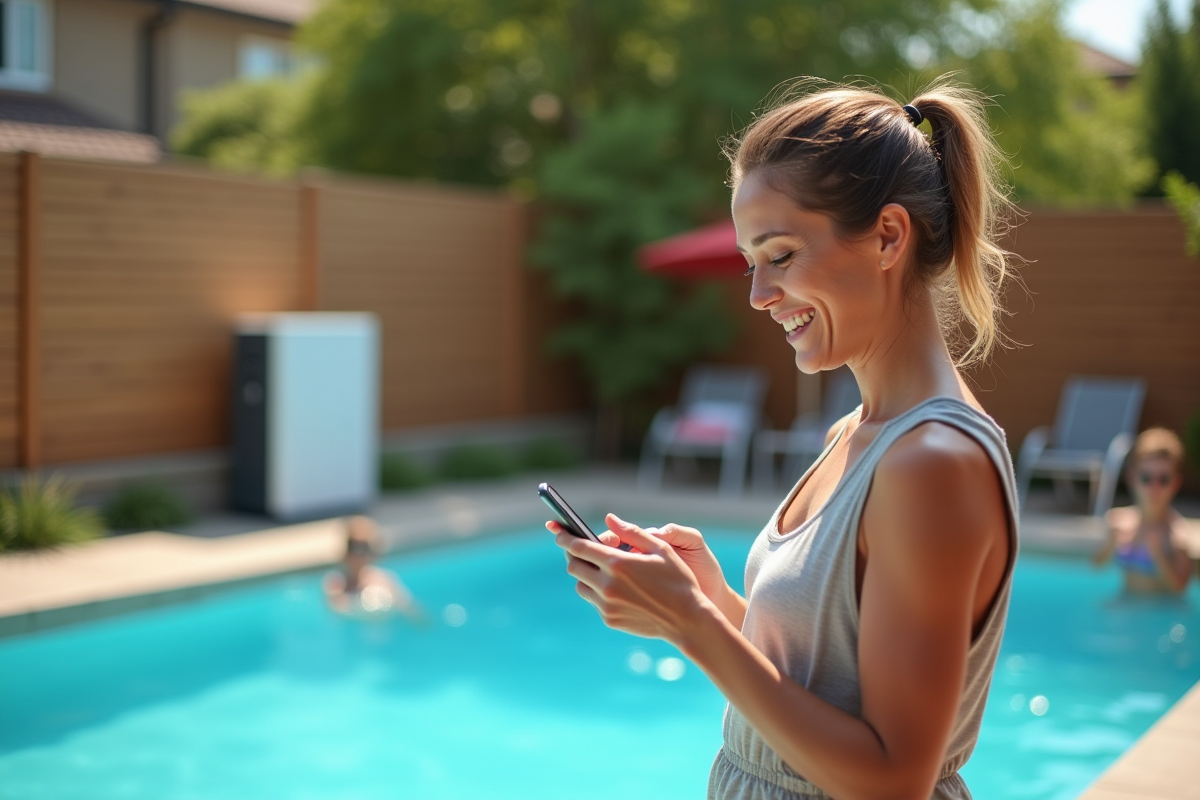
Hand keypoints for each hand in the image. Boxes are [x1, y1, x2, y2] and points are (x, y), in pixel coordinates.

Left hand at [547, 517, 712, 643]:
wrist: (686, 620)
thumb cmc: (678, 580)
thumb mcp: (660, 549)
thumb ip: (632, 532)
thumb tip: (609, 519)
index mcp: (618, 563)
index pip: (579, 547)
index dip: (564, 537)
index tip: (557, 531)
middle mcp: (607, 585)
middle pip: (574, 566)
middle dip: (574, 555)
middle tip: (582, 550)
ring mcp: (607, 604)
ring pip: (580, 585)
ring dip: (585, 574)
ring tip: (601, 569)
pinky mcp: (609, 619)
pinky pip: (594, 601)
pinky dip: (598, 591)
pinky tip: (614, 587)